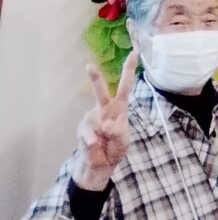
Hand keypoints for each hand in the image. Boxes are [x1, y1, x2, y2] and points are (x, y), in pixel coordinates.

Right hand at [72, 52, 137, 190]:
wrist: (100, 167)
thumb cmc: (115, 149)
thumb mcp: (122, 141)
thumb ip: (117, 132)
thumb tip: (105, 125)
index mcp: (120, 108)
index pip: (125, 86)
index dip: (129, 70)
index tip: (134, 53)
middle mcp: (104, 109)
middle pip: (101, 91)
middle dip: (94, 79)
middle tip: (88, 66)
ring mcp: (91, 118)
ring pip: (95, 120)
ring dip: (102, 135)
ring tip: (104, 144)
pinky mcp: (82, 129)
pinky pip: (88, 134)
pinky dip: (93, 142)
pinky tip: (95, 147)